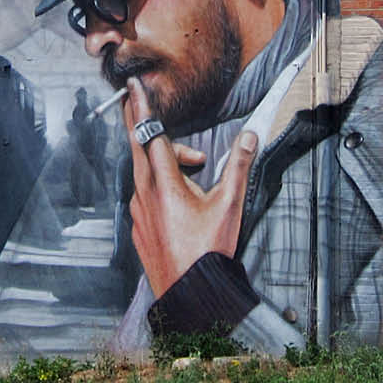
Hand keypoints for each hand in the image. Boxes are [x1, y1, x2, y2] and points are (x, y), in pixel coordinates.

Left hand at [121, 78, 258, 297]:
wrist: (190, 295)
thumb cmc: (208, 253)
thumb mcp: (229, 207)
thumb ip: (238, 166)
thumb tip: (250, 136)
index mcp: (164, 184)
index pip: (149, 135)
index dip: (141, 107)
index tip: (132, 87)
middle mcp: (144, 194)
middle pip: (138, 147)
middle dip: (140, 122)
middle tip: (138, 100)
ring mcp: (137, 211)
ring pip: (144, 172)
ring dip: (164, 160)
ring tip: (196, 166)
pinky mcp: (138, 226)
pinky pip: (144, 193)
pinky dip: (158, 183)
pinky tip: (181, 196)